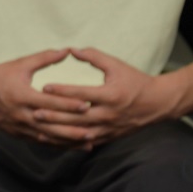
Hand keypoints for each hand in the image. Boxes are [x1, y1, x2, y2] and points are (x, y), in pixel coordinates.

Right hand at [0, 50, 91, 144]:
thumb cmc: (0, 75)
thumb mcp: (21, 64)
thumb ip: (45, 58)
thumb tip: (66, 50)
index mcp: (22, 95)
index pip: (50, 102)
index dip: (69, 104)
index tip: (88, 105)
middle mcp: (22, 114)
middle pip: (52, 124)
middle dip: (73, 128)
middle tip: (94, 129)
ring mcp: (20, 127)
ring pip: (48, 137)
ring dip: (68, 141)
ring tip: (88, 141)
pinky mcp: (19, 135)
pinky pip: (41, 142)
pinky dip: (57, 144)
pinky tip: (71, 146)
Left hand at [35, 47, 178, 146]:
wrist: (157, 104)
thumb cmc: (135, 81)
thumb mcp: (116, 65)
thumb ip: (93, 56)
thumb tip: (71, 49)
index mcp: (111, 95)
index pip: (81, 93)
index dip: (62, 90)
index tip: (44, 86)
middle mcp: (109, 114)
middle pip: (77, 117)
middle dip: (55, 115)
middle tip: (34, 112)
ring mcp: (109, 128)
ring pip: (79, 133)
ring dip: (59, 131)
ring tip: (40, 127)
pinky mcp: (108, 136)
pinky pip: (85, 141)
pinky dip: (69, 141)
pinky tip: (55, 140)